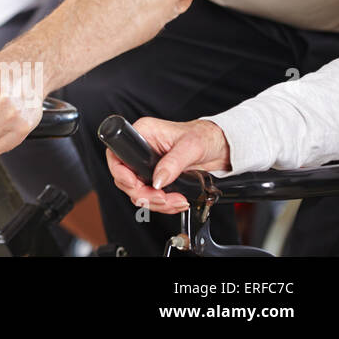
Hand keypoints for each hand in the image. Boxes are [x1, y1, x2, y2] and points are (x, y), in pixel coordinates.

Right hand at [106, 118, 231, 214]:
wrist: (221, 148)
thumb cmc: (205, 136)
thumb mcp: (191, 147)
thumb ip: (173, 164)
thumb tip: (158, 181)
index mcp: (143, 133)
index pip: (117, 155)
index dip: (121, 173)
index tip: (134, 185)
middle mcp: (141, 149)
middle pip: (126, 178)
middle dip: (143, 194)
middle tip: (162, 199)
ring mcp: (147, 164)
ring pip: (137, 191)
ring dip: (155, 203)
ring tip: (176, 202)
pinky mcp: (156, 177)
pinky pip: (150, 196)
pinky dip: (163, 204)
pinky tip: (176, 203)